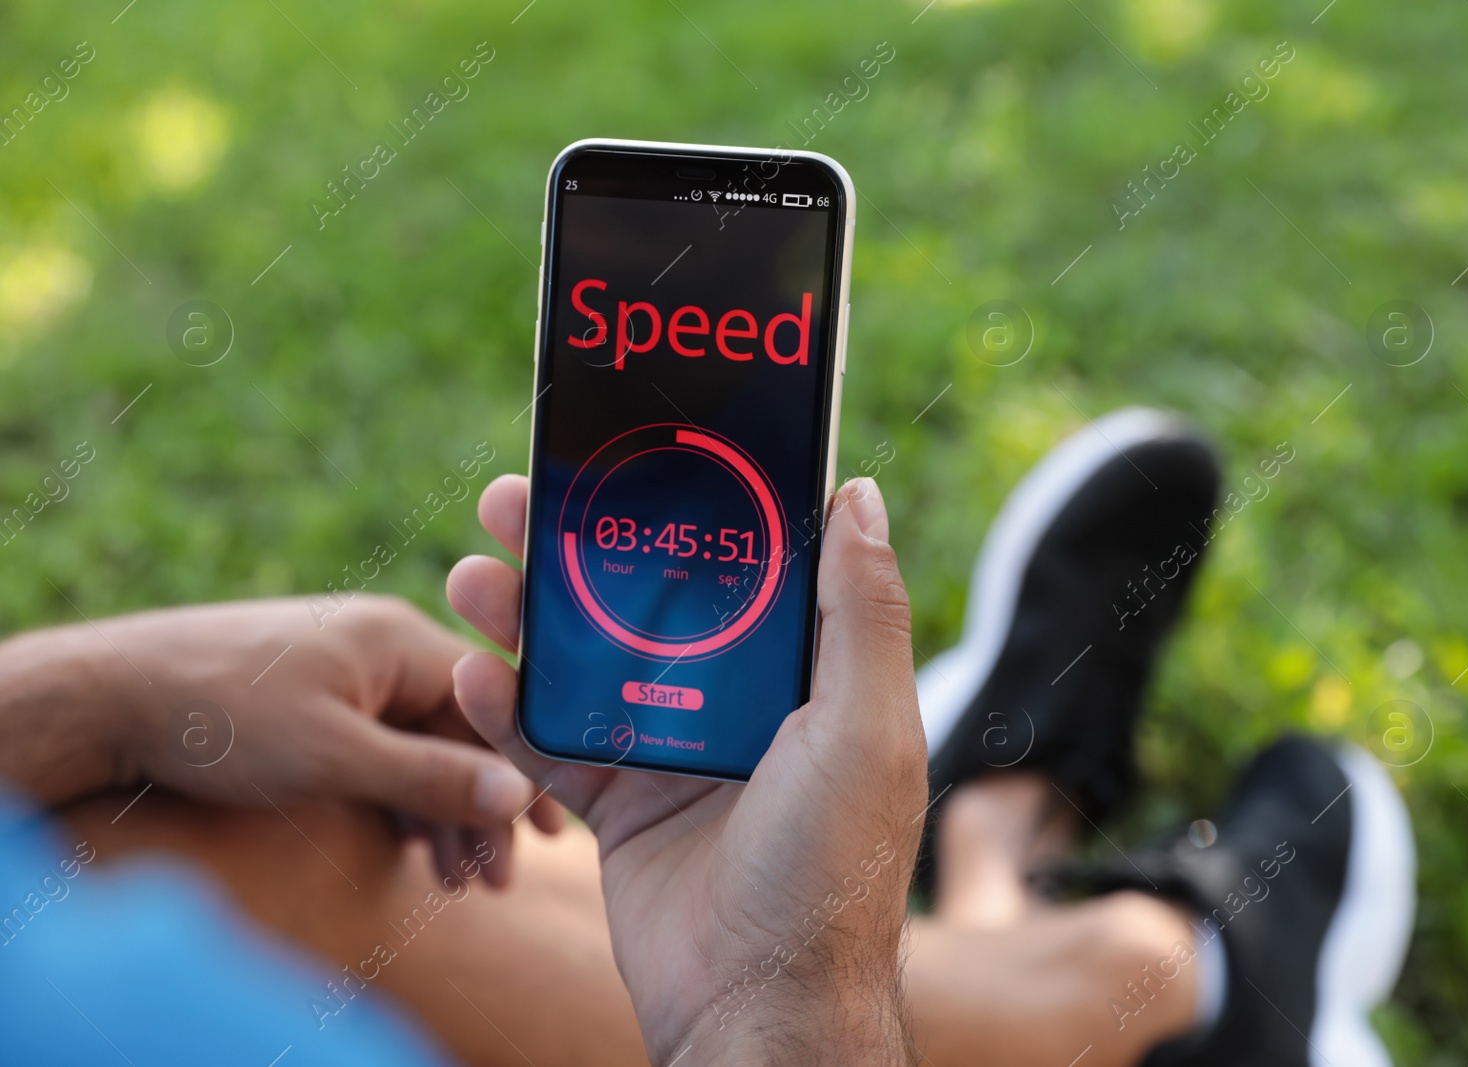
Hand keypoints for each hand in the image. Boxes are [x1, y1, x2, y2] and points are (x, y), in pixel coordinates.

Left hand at [0, 595, 563, 884]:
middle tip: (499, 881)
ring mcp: (351, 671)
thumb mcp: (333, 756)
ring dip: (441, 815)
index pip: (491, 705)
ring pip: (421, 747)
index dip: (527, 770)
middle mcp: (384, 646)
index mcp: (400, 639)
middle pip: (460, 732)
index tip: (555, 831)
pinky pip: (383, 750)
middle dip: (482, 809)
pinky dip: (400, 801)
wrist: (111, 698)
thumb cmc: (221, 718)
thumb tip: (521, 792)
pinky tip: (411, 853)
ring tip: (455, 885)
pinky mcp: (321, 699)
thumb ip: (427, 776)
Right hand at [448, 474, 926, 1065]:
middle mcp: (736, 705)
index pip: (739, 567)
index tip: (633, 449)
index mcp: (800, 676)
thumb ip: (862, 611)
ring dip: (524, 616)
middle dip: (578, 549)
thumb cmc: (829, 870)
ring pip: (585, 664)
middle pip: (643, 604)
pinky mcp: (619, 807)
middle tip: (517, 496)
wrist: (759, 1005)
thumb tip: (856, 495)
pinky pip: (551, 745)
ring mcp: (670, 753)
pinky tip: (474, 672)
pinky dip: (507, 711)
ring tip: (471, 570)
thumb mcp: (865, 726)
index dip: (686, 508)